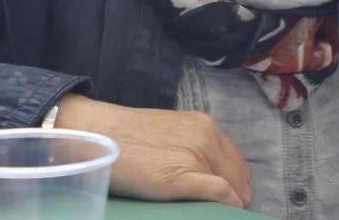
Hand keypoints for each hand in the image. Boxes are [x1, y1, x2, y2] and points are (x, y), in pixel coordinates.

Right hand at [52, 93, 251, 208]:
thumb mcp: (169, 132)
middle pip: (241, 176)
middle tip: (223, 209)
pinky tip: (220, 212)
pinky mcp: (183, 176)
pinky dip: (227, 205)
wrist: (97, 134)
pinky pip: (221, 193)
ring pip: (234, 187)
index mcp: (204, 126)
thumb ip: (191, 146)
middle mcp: (206, 137)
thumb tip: (208, 171)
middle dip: (238, 195)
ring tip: (216, 211)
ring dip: (231, 203)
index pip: (238, 162)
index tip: (230, 197)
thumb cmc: (126, 137)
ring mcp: (196, 156)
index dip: (237, 182)